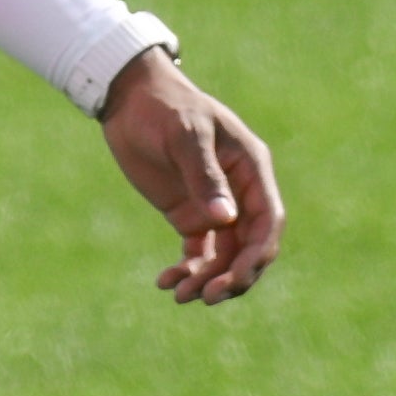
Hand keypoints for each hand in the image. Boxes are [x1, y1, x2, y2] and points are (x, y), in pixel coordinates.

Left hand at [98, 47, 284, 304]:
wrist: (128, 98)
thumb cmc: (163, 106)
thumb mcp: (184, 135)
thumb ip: (204, 175)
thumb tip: (226, 220)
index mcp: (251, 169)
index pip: (268, 221)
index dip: (257, 253)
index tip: (235, 278)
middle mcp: (239, 192)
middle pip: (248, 247)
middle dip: (231, 277)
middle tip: (205, 297)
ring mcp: (215, 206)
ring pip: (224, 256)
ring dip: (207, 280)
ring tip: (179, 295)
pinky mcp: (190, 215)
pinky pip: (198, 253)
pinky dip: (187, 271)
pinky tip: (166, 282)